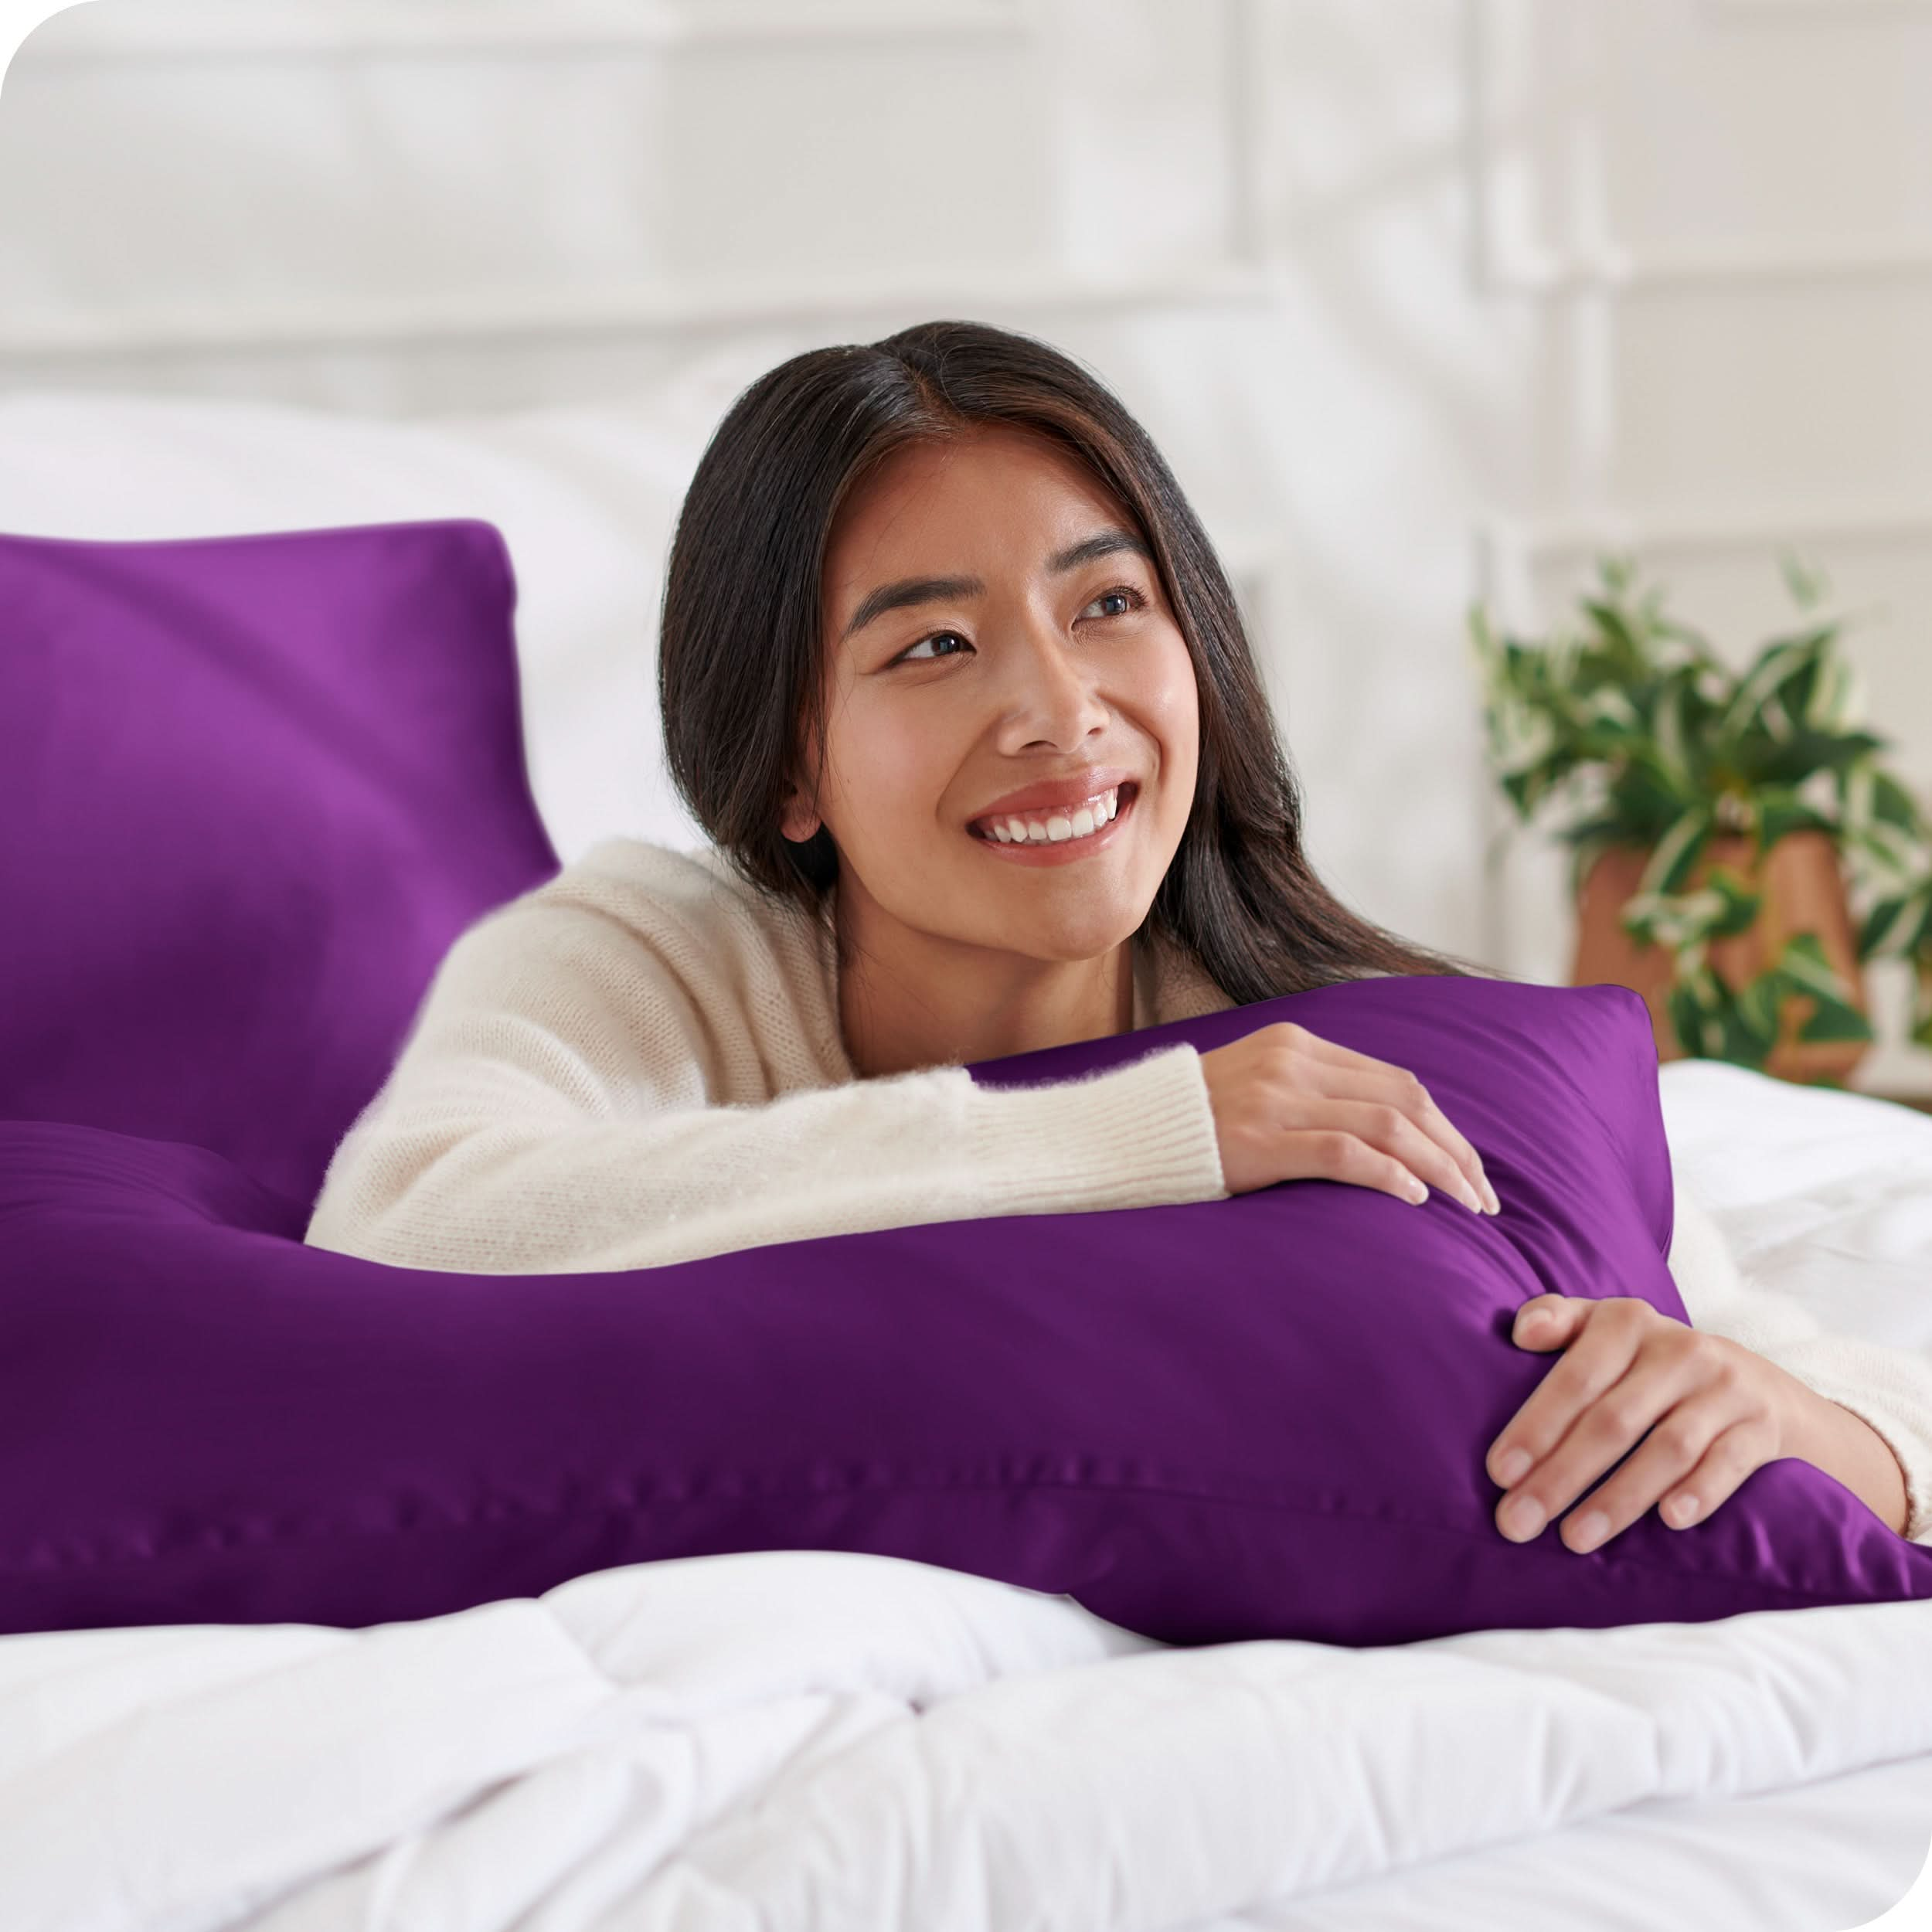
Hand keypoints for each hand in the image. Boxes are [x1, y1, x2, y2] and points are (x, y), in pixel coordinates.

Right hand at [1197, 1021, 1498, 1214]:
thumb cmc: (1191, 1127)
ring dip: (1439, 1168)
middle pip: (1404, 1101)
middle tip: (1484, 1198)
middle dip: (1455, 1150)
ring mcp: (1274, 1099)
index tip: (1469, 1167)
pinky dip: (1389, 1175)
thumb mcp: (1255, 1090)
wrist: (1119, 1135)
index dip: (1444, 1126)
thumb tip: (1381, 1134)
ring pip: (1386, 1125)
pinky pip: (1344, 1153)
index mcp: (1296, 1045)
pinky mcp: (1258, 1140)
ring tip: (1466, 1206)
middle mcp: (1291, 1063)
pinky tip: (1414, 1200)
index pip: (1396, 1080)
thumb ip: (1310, 1096)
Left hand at [1486, 1293, 1809, 1553]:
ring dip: (1619, 1498)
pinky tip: (1669, 1521)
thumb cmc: (1650, 1361)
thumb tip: (1522, 1332)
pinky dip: (1699, 1492)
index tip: (1499, 1473)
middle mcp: (1679, 1350)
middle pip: (1613, 1420)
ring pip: (1667, 1449)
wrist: (1756, 1383)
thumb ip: (1559, 1319)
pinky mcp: (1760, 1428)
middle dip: (1560, 1476)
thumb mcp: (1606, 1328)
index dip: (1536, 1425)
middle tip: (1518, 1522)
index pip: (1575, 1377)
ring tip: (1574, 1538)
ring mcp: (1724, 1389)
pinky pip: (1728, 1463)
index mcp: (1628, 1322)